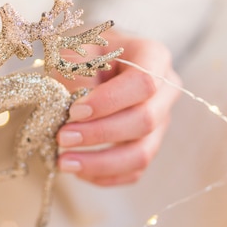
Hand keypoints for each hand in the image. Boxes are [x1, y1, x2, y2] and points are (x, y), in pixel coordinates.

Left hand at [56, 32, 180, 185]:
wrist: (93, 62)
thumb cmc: (85, 54)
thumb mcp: (78, 51)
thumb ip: (76, 75)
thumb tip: (72, 111)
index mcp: (153, 57)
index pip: (143, 83)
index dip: (109, 101)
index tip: (75, 111)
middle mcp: (165, 91)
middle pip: (145, 121)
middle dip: (100, 134)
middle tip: (62, 137)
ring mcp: (160, 122)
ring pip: (142, 153)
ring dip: (101, 163)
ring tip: (64, 163)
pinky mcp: (148, 145)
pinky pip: (134, 171)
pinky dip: (104, 175)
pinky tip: (77, 170)